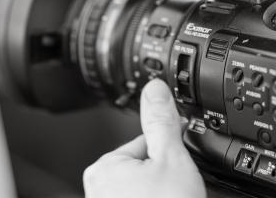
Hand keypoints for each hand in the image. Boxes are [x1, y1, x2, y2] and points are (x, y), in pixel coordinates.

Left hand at [83, 79, 205, 197]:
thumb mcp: (171, 160)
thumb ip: (162, 122)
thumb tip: (156, 88)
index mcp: (103, 166)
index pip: (142, 143)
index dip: (166, 152)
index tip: (178, 166)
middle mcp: (97, 186)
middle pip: (143, 167)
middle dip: (161, 175)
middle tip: (174, 191)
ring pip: (143, 187)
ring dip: (159, 192)